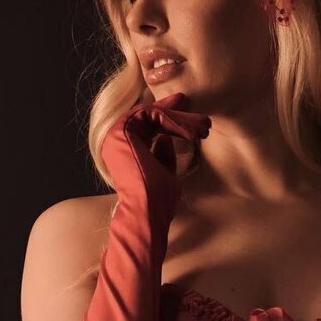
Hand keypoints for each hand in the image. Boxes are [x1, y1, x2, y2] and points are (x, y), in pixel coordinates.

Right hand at [101, 91, 210, 206]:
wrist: (146, 210)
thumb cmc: (157, 200)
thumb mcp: (164, 173)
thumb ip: (162, 155)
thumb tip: (165, 138)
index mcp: (125, 150)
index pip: (146, 125)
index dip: (168, 116)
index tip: (187, 110)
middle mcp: (116, 140)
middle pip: (150, 116)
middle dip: (179, 114)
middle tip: (203, 117)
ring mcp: (116, 134)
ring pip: (152, 113)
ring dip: (181, 119)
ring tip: (204, 128)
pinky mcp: (122, 130)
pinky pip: (151, 114)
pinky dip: (174, 121)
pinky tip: (192, 134)